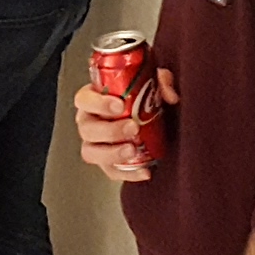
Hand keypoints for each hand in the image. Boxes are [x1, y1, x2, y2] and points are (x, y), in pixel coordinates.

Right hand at [73, 66, 174, 181]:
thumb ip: (162, 80)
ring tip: (132, 149)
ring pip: (92, 152)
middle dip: (109, 130)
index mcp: (93, 99)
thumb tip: (171, 96)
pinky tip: (144, 171)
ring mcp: (95, 144)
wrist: (149, 117)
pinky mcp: (107, 162)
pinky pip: (111, 171)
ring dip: (112, 153)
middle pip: (88, 129)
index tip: (119, 105)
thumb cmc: (141, 95)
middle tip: (133, 127)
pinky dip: (127, 174)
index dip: (98, 103)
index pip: (84, 100)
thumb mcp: (152, 81)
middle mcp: (89, 122)